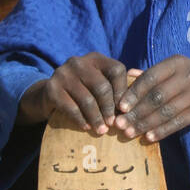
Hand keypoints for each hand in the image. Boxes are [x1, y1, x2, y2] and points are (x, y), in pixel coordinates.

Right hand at [16, 53, 134, 132]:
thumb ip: (119, 81)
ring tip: (102, 130)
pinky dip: (81, 120)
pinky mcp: (51, 88)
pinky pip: (71, 107)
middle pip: (102, 86)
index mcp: (95, 58)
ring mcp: (63, 73)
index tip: (125, 109)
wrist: (49, 94)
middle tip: (114, 124)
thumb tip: (140, 80)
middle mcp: (78, 62)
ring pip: (87, 99)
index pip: (116, 69)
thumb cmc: (83, 89)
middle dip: (110, 108)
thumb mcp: (100, 81)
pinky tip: (87, 127)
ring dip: (97, 117)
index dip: (123, 90)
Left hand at [112, 57, 189, 142]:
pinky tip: (149, 137)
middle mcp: (187, 77)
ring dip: (146, 124)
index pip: (151, 77)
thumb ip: (150, 73)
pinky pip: (179, 122)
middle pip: (158, 97)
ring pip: (167, 112)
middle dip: (137, 112)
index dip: (134, 92)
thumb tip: (126, 75)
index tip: (120, 107)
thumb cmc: (188, 75)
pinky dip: (163, 131)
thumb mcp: (172, 68)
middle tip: (120, 125)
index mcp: (176, 63)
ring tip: (129, 133)